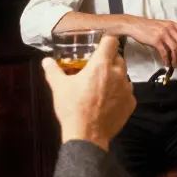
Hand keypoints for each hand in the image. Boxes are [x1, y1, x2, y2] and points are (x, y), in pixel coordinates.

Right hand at [42, 37, 135, 151]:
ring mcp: (127, 89)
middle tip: (97, 68)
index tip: (101, 44)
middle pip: (119, 58)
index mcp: (101, 65)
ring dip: (116, 76)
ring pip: (124, 75)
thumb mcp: (59, 87)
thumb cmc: (73, 108)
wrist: (87, 135)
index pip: (111, 41)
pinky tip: (109, 100)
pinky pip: (127, 92)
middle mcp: (118, 74)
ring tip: (102, 85)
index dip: (107, 40)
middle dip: (109, 60)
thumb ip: (52, 70)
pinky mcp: (131, 103)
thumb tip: (46, 60)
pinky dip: (120, 93)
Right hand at [127, 18, 176, 67]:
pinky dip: (167, 59)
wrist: (135, 25)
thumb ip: (169, 31)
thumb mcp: (161, 25)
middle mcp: (169, 28)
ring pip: (174, 48)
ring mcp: (163, 34)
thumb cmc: (147, 26)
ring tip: (174, 63)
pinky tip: (166, 63)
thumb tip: (175, 42)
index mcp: (171, 24)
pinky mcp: (156, 41)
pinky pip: (165, 52)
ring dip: (175, 58)